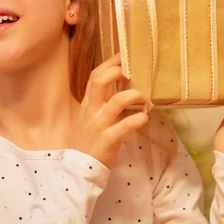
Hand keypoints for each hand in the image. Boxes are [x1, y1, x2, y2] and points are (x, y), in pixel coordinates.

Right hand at [68, 52, 148, 167]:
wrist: (79, 168)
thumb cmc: (87, 141)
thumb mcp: (88, 118)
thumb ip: (99, 103)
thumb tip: (117, 87)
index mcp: (87, 104)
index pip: (94, 76)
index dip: (109, 64)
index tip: (122, 56)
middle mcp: (91, 111)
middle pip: (99, 81)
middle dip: (115, 71)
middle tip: (130, 71)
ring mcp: (99, 124)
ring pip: (116, 101)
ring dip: (133, 95)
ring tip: (144, 96)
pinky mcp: (109, 139)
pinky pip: (126, 125)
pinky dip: (138, 119)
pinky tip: (144, 117)